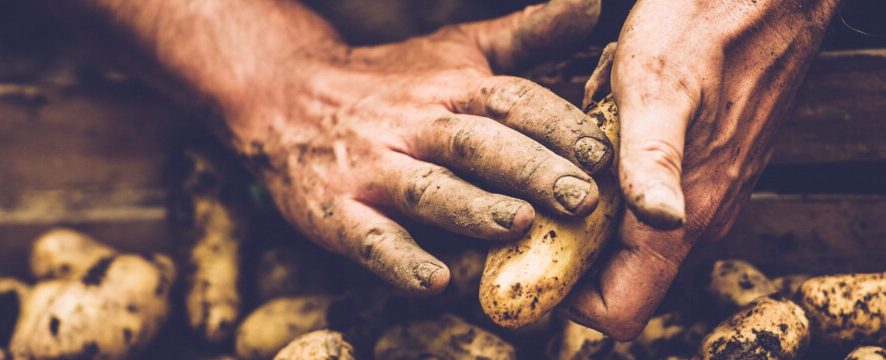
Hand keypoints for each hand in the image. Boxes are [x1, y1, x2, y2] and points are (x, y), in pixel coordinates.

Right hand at [222, 0, 607, 292]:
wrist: (281, 98)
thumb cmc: (390, 81)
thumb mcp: (457, 50)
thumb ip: (528, 36)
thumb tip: (593, 7)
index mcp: (450, 86)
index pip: (510, 100)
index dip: (558, 124)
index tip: (604, 152)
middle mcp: (413, 124)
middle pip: (475, 143)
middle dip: (529, 169)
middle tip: (580, 197)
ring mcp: (372, 169)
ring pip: (426, 189)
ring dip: (470, 208)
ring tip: (516, 224)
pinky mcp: (336, 212)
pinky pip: (369, 239)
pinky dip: (400, 261)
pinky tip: (434, 282)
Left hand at [562, 0, 838, 337]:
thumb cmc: (705, 26)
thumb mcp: (656, 87)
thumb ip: (653, 160)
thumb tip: (661, 223)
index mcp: (687, 215)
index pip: (619, 311)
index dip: (569, 298)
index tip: (533, 253)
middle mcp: (698, 219)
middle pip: (615, 277)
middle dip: (570, 242)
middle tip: (544, 184)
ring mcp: (703, 196)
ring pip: (625, 232)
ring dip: (590, 199)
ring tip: (582, 140)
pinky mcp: (702, 171)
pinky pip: (641, 194)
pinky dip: (612, 170)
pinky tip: (608, 119)